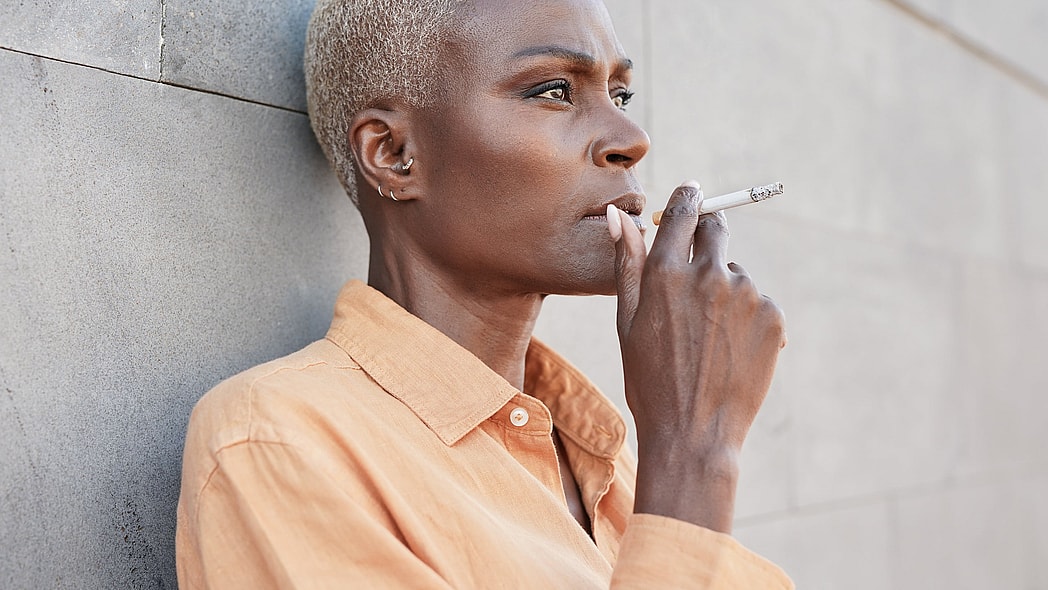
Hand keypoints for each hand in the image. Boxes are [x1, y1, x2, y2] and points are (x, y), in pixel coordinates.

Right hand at [607, 180, 786, 531]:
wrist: (693, 436)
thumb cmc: (649, 382)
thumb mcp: (627, 322)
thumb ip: (626, 262)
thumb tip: (619, 214)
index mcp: (665, 274)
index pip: (685, 211)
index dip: (690, 198)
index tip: (694, 193)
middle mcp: (708, 275)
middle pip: (717, 229)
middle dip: (708, 237)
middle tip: (697, 275)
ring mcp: (746, 296)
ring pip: (736, 274)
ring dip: (724, 292)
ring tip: (708, 340)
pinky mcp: (773, 317)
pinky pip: (759, 303)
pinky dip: (747, 319)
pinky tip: (729, 352)